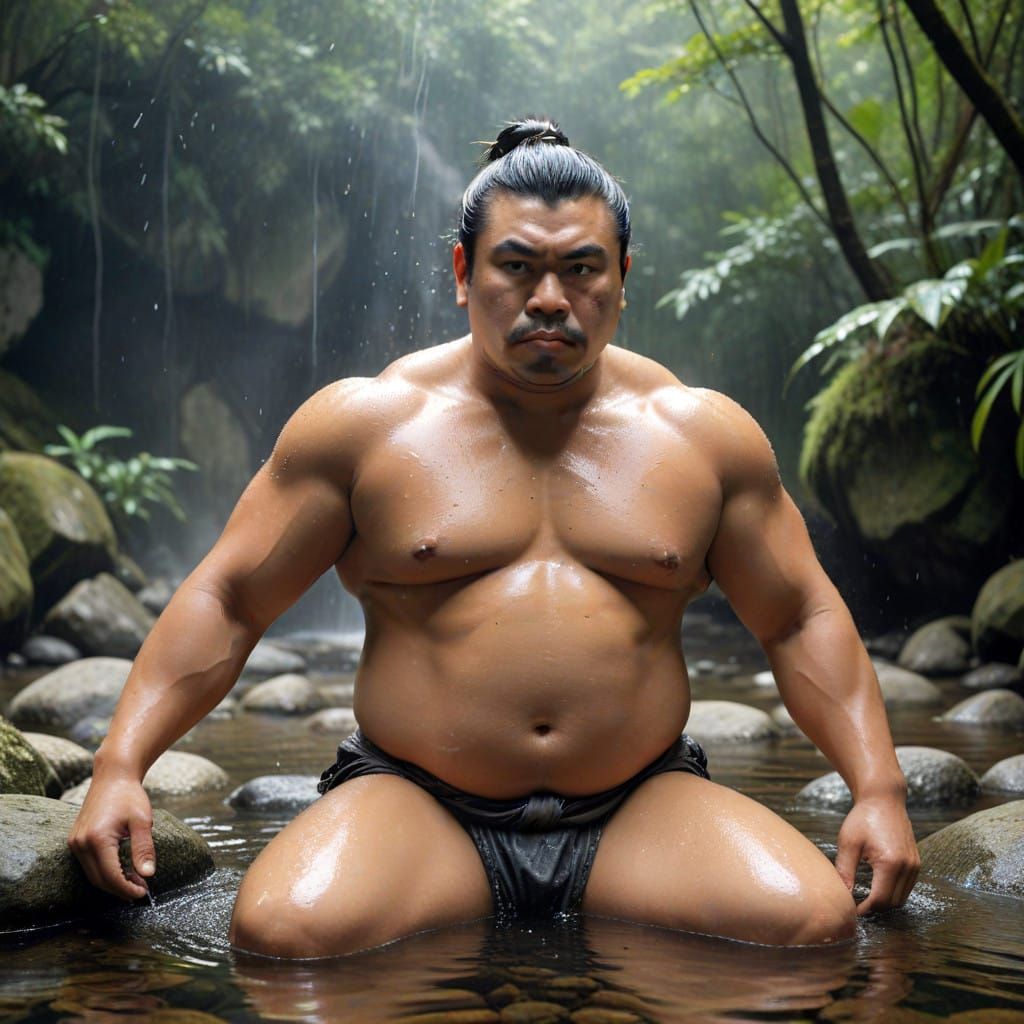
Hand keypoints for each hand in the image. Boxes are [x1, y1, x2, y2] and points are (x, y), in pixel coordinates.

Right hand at [68, 772, 155, 900]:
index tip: (143, 893)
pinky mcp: (76, 840)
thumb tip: (148, 874)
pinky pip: (89, 864)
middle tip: (141, 890)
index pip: (110, 876)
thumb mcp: (142, 821)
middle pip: (99, 880)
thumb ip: (143, 849)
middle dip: (120, 889)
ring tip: (135, 881)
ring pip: (92, 874)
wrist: (112, 776)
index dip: (126, 888)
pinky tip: (122, 870)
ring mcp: (75, 842)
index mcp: (96, 839)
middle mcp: (81, 843)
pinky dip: (105, 871)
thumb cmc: (129, 795)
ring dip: (112, 882)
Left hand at [834, 794, 919, 914]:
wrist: (884, 799)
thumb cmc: (863, 818)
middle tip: (856, 906)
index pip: (880, 899)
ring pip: (902, 897)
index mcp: (890, 863)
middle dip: (875, 907)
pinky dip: (893, 891)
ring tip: (865, 898)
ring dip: (885, 901)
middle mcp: (908, 867)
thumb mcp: (848, 843)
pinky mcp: (916, 862)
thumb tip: (841, 895)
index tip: (851, 910)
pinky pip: (907, 887)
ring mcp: (915, 865)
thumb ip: (845, 871)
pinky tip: (877, 886)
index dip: (865, 909)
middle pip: (892, 902)